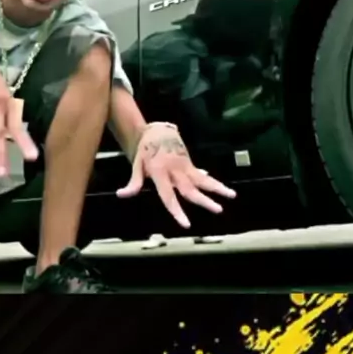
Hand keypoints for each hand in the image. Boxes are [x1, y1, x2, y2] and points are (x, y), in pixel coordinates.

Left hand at [116, 124, 236, 228]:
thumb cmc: (145, 150)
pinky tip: (224, 190)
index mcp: (160, 173)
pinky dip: (212, 182)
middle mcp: (175, 170)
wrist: (158, 129)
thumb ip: (133, 182)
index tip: (186, 224)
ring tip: (232, 195)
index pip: (168, 196)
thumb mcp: (136, 165)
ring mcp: (185, 166)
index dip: (177, 210)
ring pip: (203, 180)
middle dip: (205, 201)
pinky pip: (202, 175)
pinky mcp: (190, 163)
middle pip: (191, 189)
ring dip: (218, 188)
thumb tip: (121, 194)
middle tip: (218, 210)